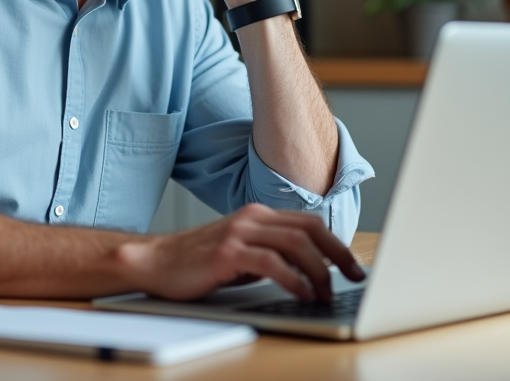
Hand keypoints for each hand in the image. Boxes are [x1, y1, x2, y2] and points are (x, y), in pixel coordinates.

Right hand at [116, 203, 364, 301]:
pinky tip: (301, 293)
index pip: (310, 224)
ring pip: (296, 244)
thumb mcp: (242, 253)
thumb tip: (309, 272)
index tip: (353, 267)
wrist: (155, 262)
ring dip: (319, 271)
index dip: (337, 244)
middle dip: (338, 255)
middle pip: (311, 229)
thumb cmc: (199, 263)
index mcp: (260, 215)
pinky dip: (293, 279)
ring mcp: (240, 232)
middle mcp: (253, 218)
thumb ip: (271, 255)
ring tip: (326, 293)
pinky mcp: (228, 252)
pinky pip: (271, 262)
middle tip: (354, 277)